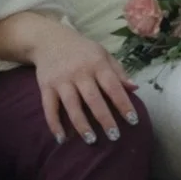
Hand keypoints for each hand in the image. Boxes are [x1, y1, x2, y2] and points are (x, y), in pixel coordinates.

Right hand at [30, 26, 139, 145]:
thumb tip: (135, 88)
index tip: (133, 120)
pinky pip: (49, 107)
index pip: (113, 86)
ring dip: (81, 124)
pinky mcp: (45, 86)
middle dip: (104, 118)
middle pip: (93, 98)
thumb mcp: (103, 54)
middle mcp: (79, 72)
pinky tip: (61, 139)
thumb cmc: (82, 50)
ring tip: (91, 140)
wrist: (49, 39)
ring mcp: (61, 80)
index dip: (123, 103)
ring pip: (71, 104)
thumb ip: (118, 72)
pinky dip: (54, 124)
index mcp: (97, 63)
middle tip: (114, 136)